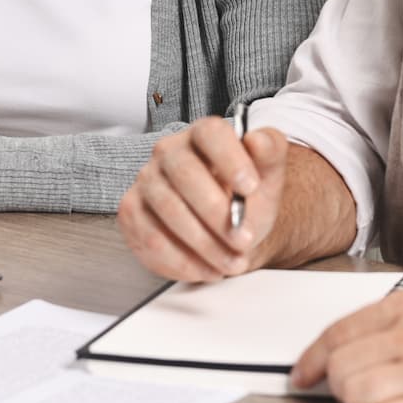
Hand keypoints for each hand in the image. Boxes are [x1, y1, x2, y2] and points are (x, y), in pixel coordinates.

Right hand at [118, 116, 288, 280]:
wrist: (231, 226)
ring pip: (169, 212)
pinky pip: (151, 239)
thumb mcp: (268, 175)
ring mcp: (146, 181)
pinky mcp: (132, 212)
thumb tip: (257, 140)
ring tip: (231, 261)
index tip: (250, 188)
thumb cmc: (246, 197)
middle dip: (217, 215)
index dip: (230, 159)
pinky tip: (206, 268)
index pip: (210, 133)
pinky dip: (183, 262)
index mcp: (203, 135)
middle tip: (243, 240)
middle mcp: (168, 152)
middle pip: (186, 175)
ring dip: (204, 245)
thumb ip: (270, 153)